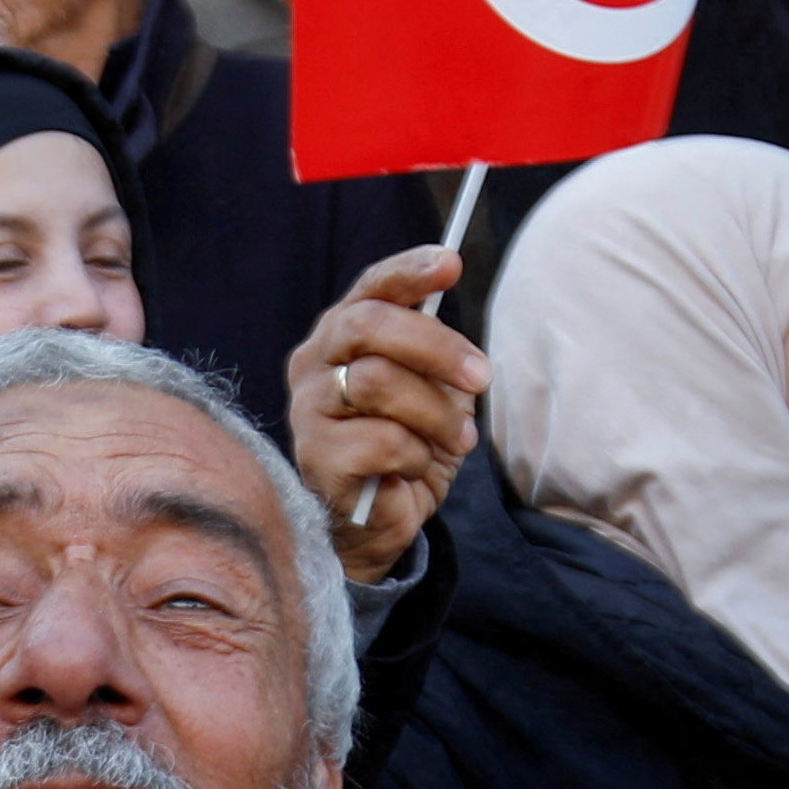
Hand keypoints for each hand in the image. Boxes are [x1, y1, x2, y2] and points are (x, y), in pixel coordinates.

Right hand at [287, 245, 482, 582]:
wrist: (379, 524)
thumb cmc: (404, 449)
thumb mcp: (431, 394)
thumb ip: (433, 359)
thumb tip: (454, 337)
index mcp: (341, 338)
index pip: (369, 290)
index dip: (408, 272)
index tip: (451, 264)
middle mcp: (314, 365)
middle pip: (367, 325)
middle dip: (434, 345)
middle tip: (480, 377)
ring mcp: (308, 411)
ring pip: (378, 382)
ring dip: (436, 413)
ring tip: (459, 440)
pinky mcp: (317, 458)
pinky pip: (382, 440)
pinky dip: (416, 455)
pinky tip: (414, 470)